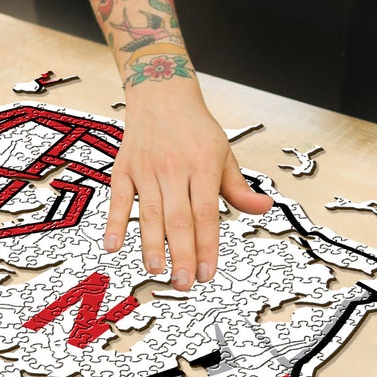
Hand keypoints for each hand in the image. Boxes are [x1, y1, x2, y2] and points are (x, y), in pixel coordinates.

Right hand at [102, 85, 271, 288]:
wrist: (161, 92)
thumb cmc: (195, 127)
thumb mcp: (223, 152)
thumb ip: (238, 187)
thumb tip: (263, 209)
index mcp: (203, 165)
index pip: (206, 214)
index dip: (207, 246)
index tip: (207, 274)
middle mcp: (174, 168)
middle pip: (179, 218)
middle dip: (181, 254)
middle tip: (183, 284)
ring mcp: (147, 168)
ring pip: (150, 212)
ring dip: (152, 245)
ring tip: (157, 271)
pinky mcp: (124, 168)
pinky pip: (119, 199)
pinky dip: (115, 223)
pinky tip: (113, 246)